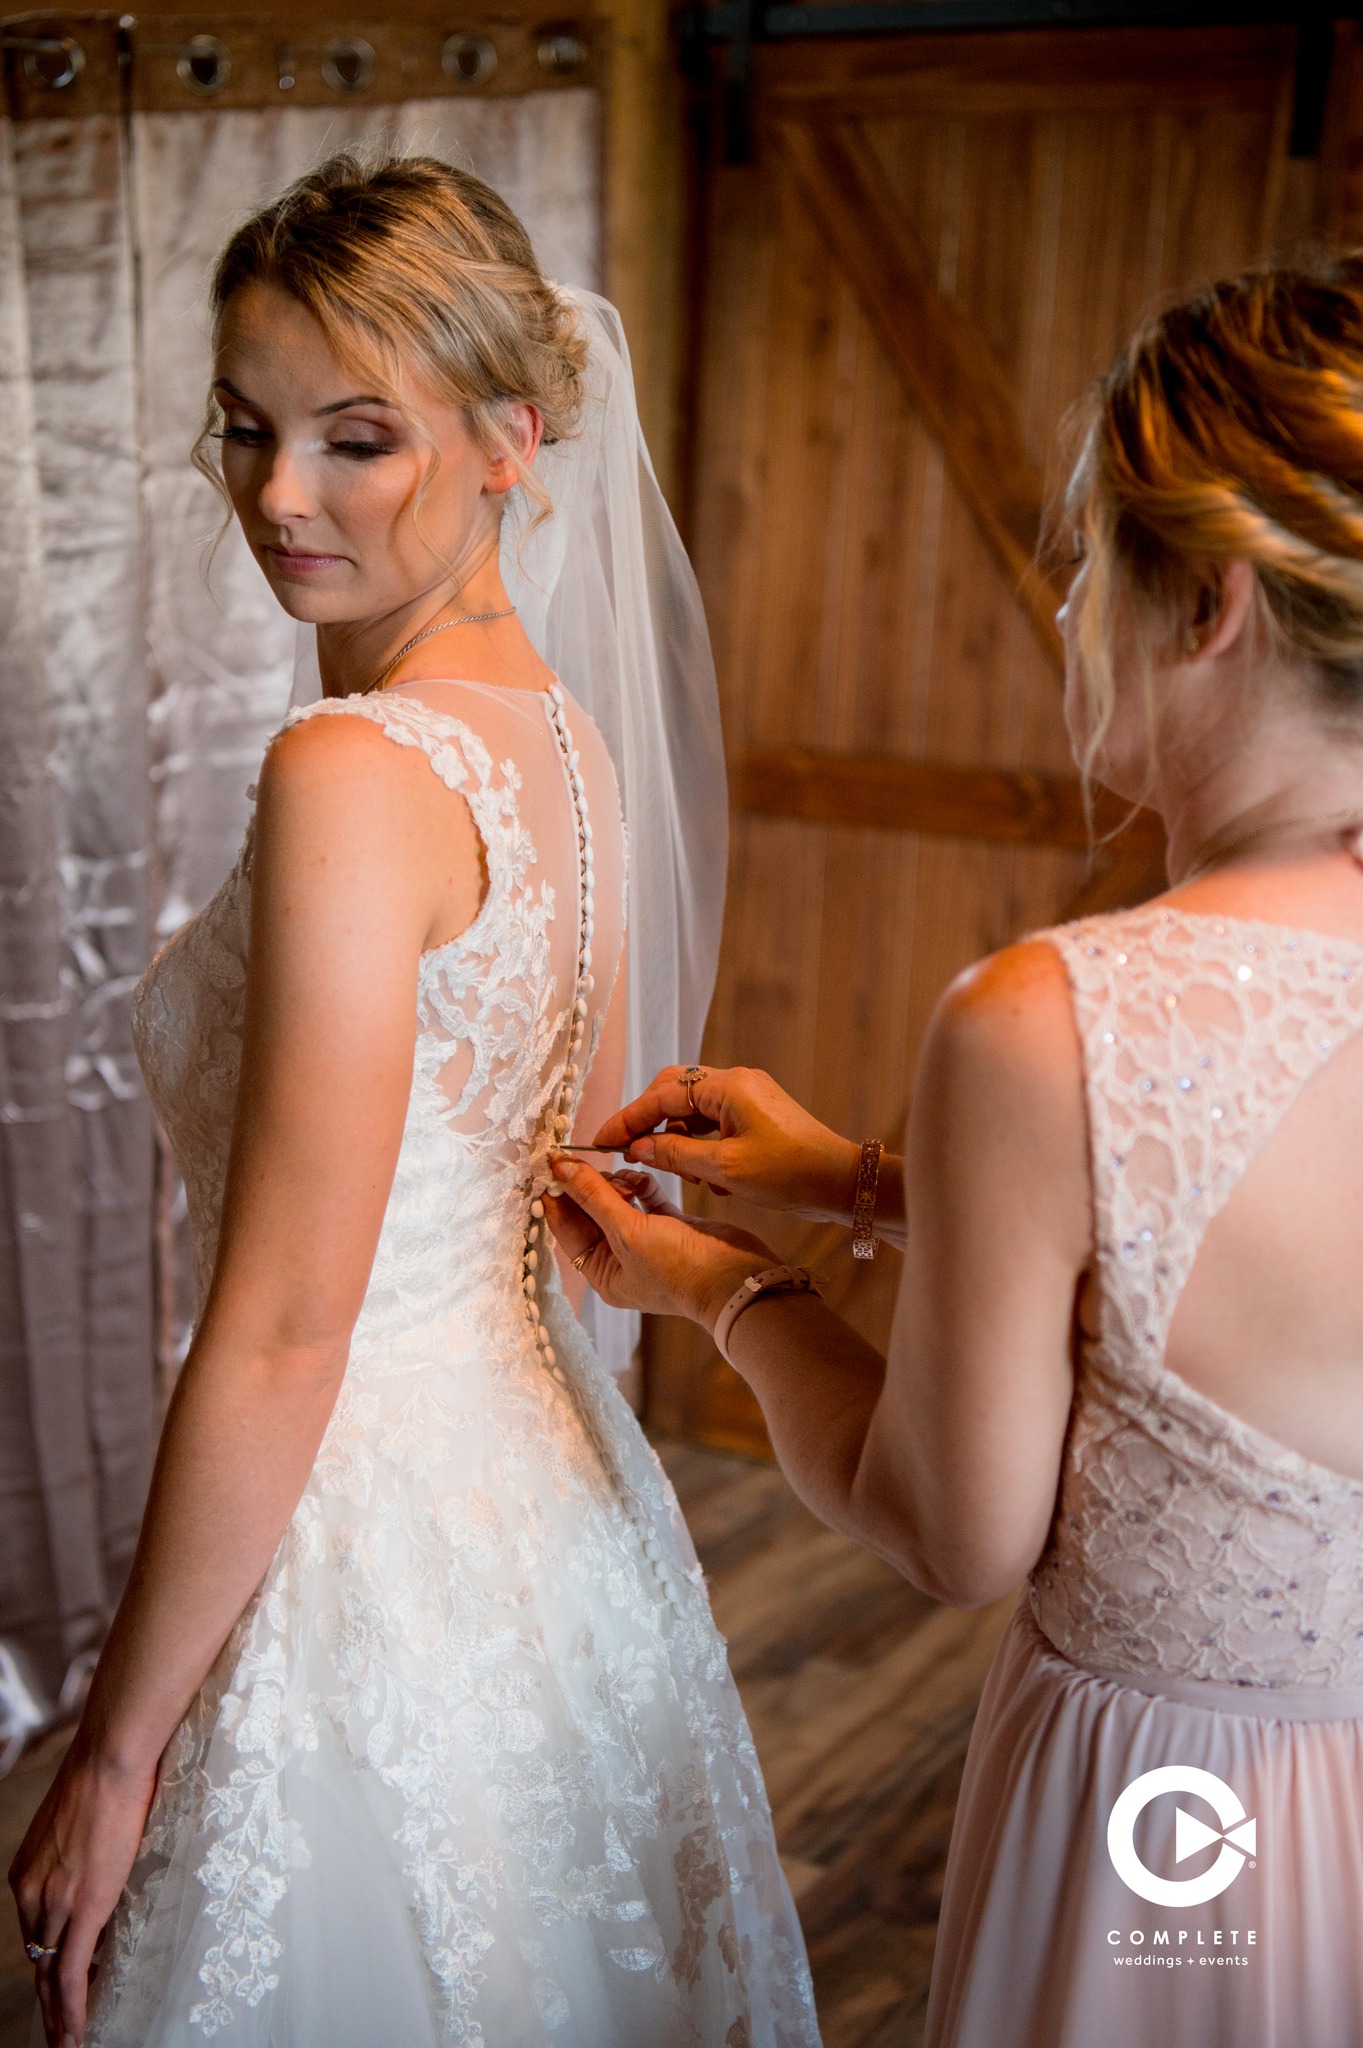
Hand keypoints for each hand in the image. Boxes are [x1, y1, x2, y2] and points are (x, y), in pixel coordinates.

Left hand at [10, 1739, 156, 2044]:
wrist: (109, 1759)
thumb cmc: (106, 1773)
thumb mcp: (80, 1821)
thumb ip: (83, 1850)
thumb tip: (106, 1860)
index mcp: (29, 1869)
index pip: (34, 1927)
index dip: (47, 1956)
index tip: (59, 1976)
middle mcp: (30, 1891)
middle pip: (36, 1955)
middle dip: (46, 1994)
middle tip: (58, 2026)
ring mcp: (53, 1904)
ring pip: (49, 1973)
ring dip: (58, 2012)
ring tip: (68, 2039)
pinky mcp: (80, 1912)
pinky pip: (69, 1975)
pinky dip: (71, 2011)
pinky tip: (77, 2035)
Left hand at [544, 1161, 777, 1329]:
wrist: (737, 1279)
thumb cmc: (680, 1269)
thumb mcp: (628, 1232)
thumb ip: (594, 1197)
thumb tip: (561, 1169)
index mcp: (602, 1273)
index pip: (567, 1229)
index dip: (557, 1196)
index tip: (549, 1164)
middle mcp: (621, 1259)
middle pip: (591, 1212)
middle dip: (589, 1187)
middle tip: (585, 1161)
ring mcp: (647, 1241)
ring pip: (619, 1202)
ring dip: (617, 1184)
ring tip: (624, 1177)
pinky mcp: (671, 1225)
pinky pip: (647, 1198)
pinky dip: (643, 1185)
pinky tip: (643, 1176)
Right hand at [592, 1065, 862, 1220]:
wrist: (842, 1183)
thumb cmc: (790, 1175)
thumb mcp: (724, 1170)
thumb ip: (675, 1154)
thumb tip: (638, 1146)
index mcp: (727, 1087)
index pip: (662, 1095)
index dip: (628, 1119)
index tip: (602, 1141)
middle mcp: (736, 1082)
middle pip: (674, 1092)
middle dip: (650, 1122)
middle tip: (629, 1151)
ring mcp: (748, 1096)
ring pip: (693, 1110)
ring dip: (678, 1139)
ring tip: (679, 1174)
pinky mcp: (757, 1114)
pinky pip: (714, 1123)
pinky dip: (701, 1146)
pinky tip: (706, 1179)